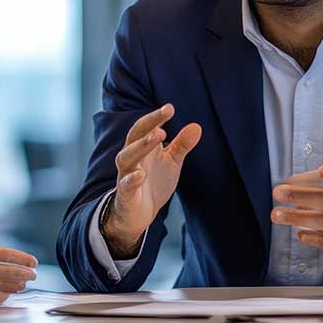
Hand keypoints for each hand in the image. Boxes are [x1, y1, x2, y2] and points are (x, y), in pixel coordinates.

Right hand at [103, 104, 201, 258]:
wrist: (138, 215)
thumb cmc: (154, 182)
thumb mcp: (172, 162)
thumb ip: (181, 145)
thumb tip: (196, 126)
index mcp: (143, 148)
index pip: (147, 127)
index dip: (157, 116)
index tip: (170, 107)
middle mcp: (132, 158)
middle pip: (135, 135)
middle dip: (149, 123)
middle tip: (166, 112)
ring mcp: (126, 175)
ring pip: (126, 156)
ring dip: (141, 145)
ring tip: (159, 135)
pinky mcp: (125, 195)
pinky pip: (126, 185)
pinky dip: (132, 179)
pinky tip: (141, 175)